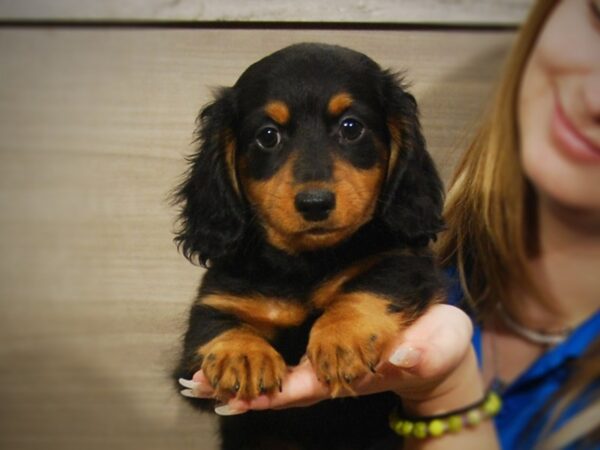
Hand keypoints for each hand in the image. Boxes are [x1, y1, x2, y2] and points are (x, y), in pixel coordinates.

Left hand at [179, 304, 480, 415]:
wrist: (434, 349)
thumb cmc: (440, 344)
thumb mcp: (442, 343)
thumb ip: (426, 352)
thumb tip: (402, 357)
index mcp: (357, 369)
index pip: (313, 384)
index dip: (280, 390)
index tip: (245, 396)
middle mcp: (333, 372)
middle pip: (282, 386)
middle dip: (242, 389)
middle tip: (197, 386)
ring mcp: (324, 363)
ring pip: (276, 376)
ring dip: (237, 379)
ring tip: (194, 379)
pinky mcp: (320, 350)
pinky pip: (282, 362)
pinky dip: (251, 363)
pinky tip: (220, 364)